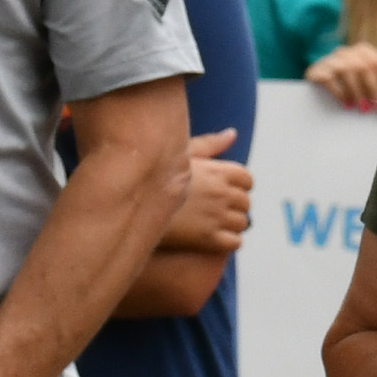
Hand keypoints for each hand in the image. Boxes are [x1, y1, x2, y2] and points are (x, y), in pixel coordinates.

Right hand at [160, 129, 255, 261]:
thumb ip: (210, 143)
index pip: (247, 180)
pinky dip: (228, 242)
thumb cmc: (153, 176)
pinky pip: (235, 242)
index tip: (222, 192)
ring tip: (210, 225)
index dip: (237, 187)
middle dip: (233, 207)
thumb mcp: (180, 153)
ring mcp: (217, 216)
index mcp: (219, 171)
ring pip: (241, 223)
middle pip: (245, 203)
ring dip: (231, 225)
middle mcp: (223, 192)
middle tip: (213, 211)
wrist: (129, 205)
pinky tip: (211, 240)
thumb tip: (232, 133)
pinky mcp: (209, 238)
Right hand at [309, 42, 376, 111]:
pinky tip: (347, 104)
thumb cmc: (353, 87)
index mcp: (365, 51)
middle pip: (365, 67)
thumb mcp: (368, 83)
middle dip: (375, 90)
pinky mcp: (317, 70)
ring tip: (363, 108)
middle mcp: (347, 52)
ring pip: (347, 70)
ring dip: (358, 91)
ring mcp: (331, 59)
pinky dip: (340, 92)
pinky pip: (329, 78)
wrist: (321, 84)